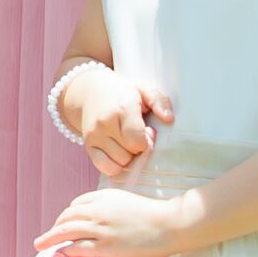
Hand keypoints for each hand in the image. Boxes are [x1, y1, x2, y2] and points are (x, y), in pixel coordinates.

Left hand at [37, 183, 205, 256]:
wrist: (168, 224)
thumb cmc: (151, 214)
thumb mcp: (124, 201)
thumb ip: (107, 204)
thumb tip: (93, 213)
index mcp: (102, 197)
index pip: (76, 205)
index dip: (66, 216)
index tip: (63, 225)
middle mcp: (97, 210)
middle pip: (66, 217)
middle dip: (55, 227)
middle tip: (46, 237)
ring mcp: (100, 229)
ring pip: (66, 231)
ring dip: (50, 238)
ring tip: (39, 244)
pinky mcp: (106, 246)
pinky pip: (78, 248)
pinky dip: (65, 251)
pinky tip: (60, 254)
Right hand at [52, 61, 172, 181]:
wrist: (89, 90)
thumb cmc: (121, 92)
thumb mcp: (143, 89)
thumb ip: (159, 100)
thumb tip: (168, 118)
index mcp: (122, 108)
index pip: (137, 140)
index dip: (147, 140)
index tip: (147, 131)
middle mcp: (105, 123)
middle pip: (130, 153)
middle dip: (138, 148)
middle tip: (135, 135)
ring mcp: (94, 135)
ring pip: (119, 162)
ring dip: (127, 156)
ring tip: (125, 141)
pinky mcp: (88, 145)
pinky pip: (105, 168)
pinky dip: (114, 165)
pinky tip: (117, 153)